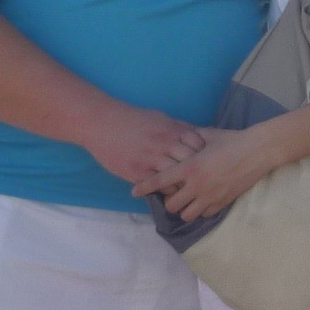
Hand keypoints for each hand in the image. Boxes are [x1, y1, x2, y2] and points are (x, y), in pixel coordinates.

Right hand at [84, 106, 205, 187]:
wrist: (102, 124)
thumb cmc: (132, 120)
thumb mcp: (159, 118)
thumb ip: (178, 128)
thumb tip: (196, 136)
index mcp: (172, 129)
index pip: (199, 144)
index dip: (205, 154)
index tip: (206, 161)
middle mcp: (165, 144)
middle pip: (192, 161)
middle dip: (198, 171)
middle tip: (202, 180)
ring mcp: (152, 159)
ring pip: (178, 176)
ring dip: (184, 184)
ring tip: (188, 190)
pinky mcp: (139, 172)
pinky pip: (161, 186)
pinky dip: (168, 190)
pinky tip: (170, 191)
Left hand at [132, 127, 270, 221]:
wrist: (258, 151)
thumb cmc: (233, 140)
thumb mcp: (208, 135)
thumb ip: (191, 137)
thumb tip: (181, 134)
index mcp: (190, 167)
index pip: (160, 181)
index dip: (144, 187)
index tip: (134, 191)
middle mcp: (197, 185)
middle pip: (172, 205)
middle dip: (169, 201)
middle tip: (172, 194)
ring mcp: (210, 196)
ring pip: (187, 214)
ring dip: (184, 208)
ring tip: (187, 200)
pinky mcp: (223, 202)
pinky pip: (205, 214)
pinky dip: (201, 209)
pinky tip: (203, 200)